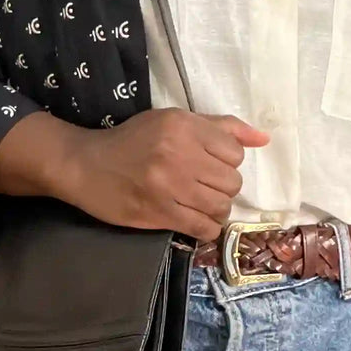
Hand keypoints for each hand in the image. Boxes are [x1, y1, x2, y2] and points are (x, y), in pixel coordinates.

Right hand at [60, 109, 269, 240]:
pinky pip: (202, 226)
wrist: (85, 165)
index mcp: (184, 126)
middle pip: (231, 181)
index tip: (208, 166)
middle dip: (222, 187)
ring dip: (216, 210)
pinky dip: (206, 229)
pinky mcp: (159, 212)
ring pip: (220, 206)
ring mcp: (168, 185)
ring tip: (199, 205)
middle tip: (202, 187)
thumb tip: (264, 139)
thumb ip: (219, 127)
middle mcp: (178, 153)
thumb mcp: (172, 121)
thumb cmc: (131, 141)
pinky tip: (196, 222)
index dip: (227, 163)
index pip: (235, 152)